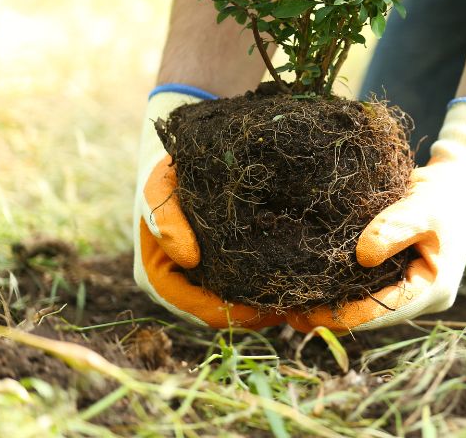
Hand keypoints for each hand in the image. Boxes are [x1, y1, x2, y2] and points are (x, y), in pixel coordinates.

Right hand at [133, 89, 284, 329]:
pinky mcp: (225, 258)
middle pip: (227, 311)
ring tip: (306, 293)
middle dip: (260, 311)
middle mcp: (184, 283)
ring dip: (270, 299)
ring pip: (241, 299)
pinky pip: (249, 278)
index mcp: (160, 276)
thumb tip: (188, 257)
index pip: (203, 311)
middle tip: (300, 305)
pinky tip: (300, 270)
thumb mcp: (158, 186)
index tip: (270, 310)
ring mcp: (204, 274)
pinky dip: (272, 278)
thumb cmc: (166, 169)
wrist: (179, 150)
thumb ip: (165, 218)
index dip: (237, 315)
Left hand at [287, 99, 465, 332]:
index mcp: (434, 288)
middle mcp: (421, 294)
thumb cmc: (446, 192)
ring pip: (367, 301)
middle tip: (289, 312)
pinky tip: (311, 279)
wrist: (459, 178)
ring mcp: (409, 284)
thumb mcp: (424, 206)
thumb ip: (395, 227)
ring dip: (334, 301)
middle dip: (333, 314)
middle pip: (372, 313)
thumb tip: (361, 255)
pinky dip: (341, 283)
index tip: (308, 313)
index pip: (385, 311)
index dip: (346, 315)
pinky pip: (367, 284)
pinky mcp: (397, 270)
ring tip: (291, 301)